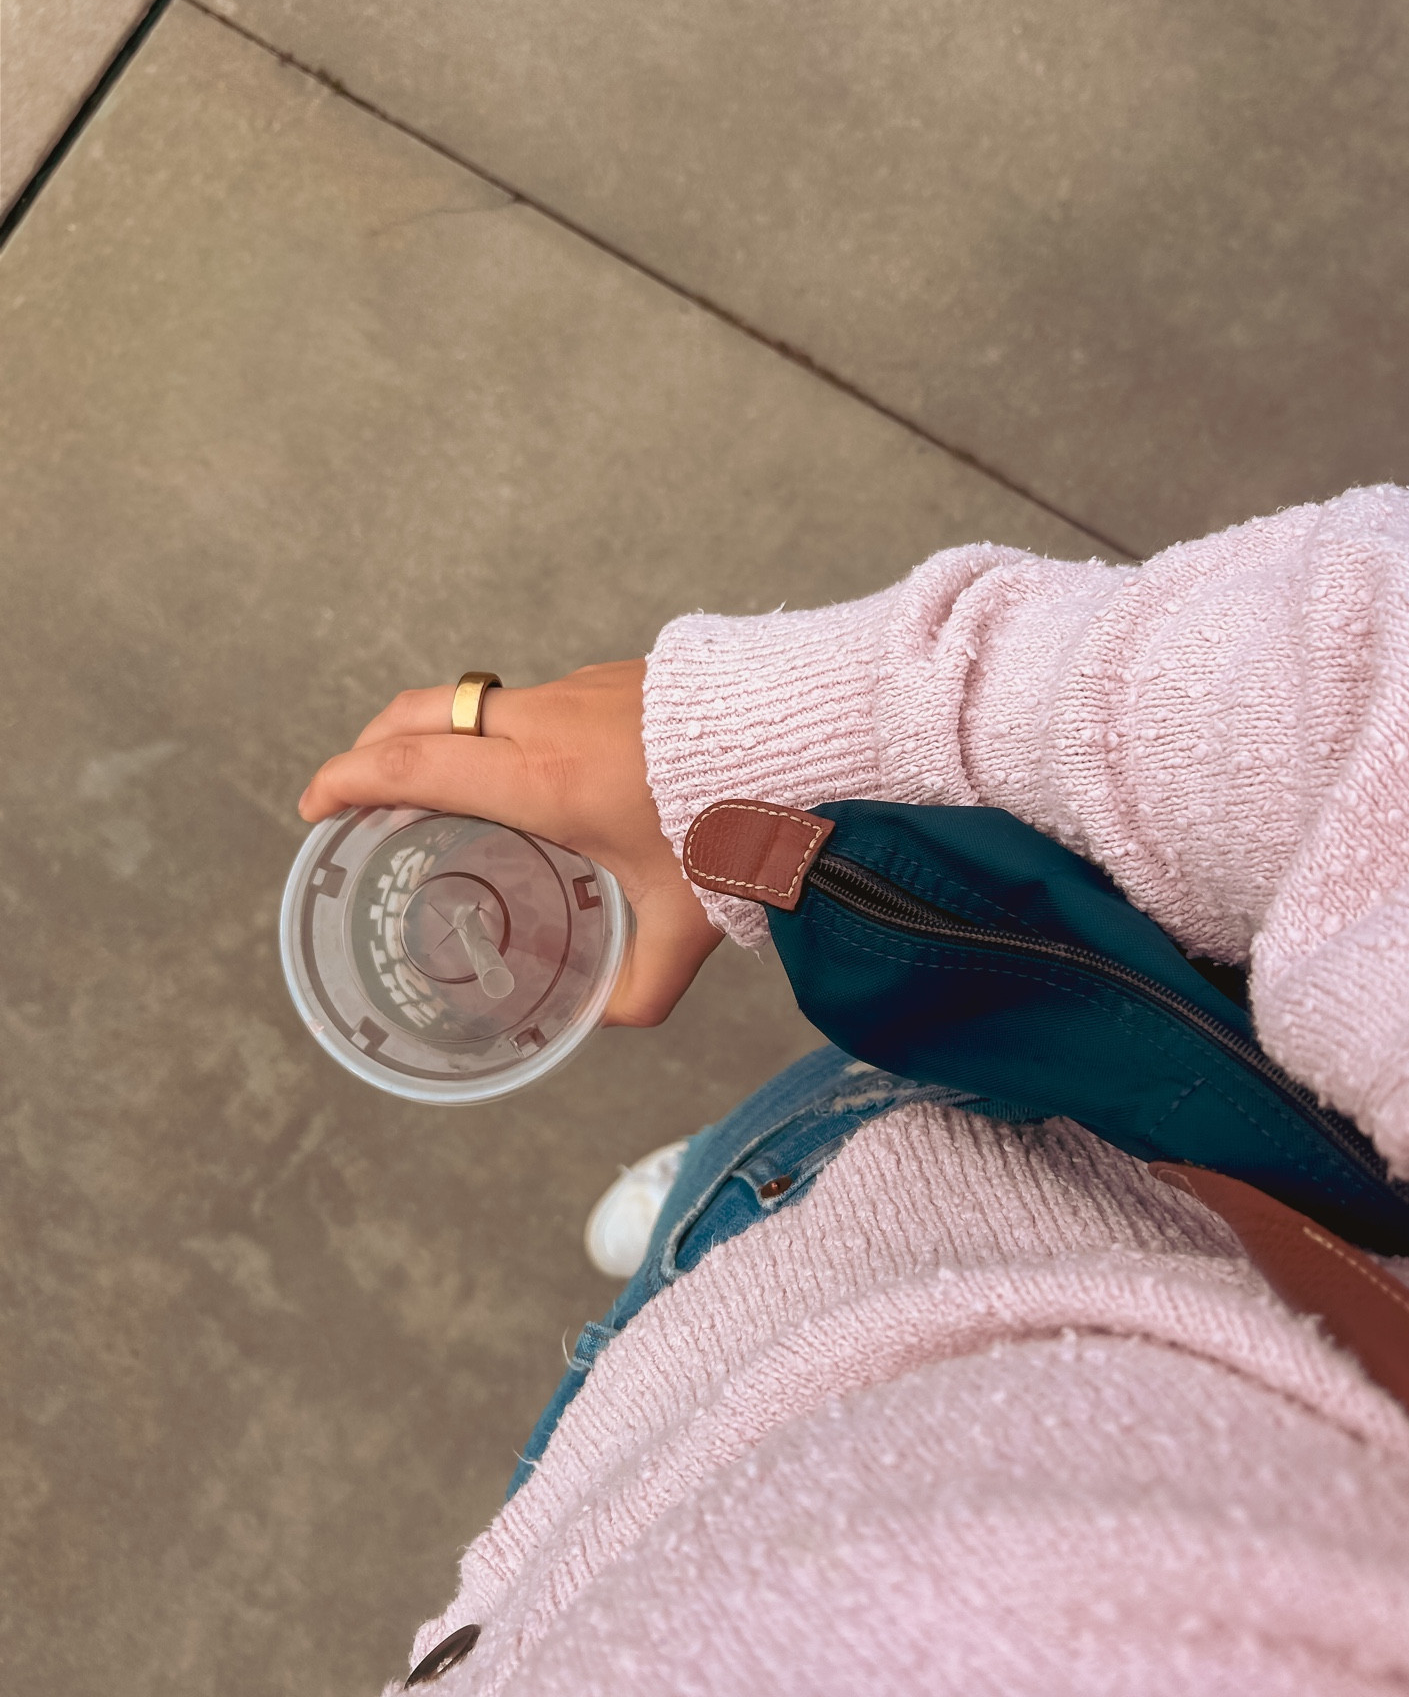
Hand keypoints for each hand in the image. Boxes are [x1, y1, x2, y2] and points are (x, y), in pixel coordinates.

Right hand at [297, 661, 721, 1025]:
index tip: (314, 805)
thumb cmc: (742, 823)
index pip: (413, 767)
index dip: (348, 780)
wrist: (806, 733)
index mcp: (543, 782)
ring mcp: (576, 690)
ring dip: (436, 735)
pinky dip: (495, 729)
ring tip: (431, 787)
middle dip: (369, 748)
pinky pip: (528, 700)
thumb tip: (609, 1020)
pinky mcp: (610, 677)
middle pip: (420, 715)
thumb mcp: (687, 922)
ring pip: (473, 701)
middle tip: (349, 791)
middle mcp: (545, 724)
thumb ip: (642, 984)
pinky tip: (525, 774)